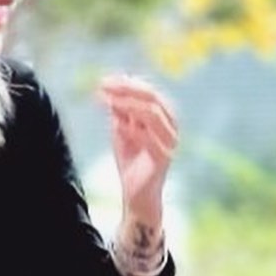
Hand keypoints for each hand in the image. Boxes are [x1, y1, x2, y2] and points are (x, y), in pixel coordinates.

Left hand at [98, 75, 177, 218]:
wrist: (136, 194)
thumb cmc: (131, 162)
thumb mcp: (121, 131)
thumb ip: (120, 112)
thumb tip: (112, 88)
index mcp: (163, 117)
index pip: (148, 92)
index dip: (126, 83)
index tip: (103, 81)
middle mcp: (171, 126)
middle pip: (152, 98)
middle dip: (127, 89)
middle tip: (104, 86)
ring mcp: (170, 142)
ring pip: (153, 114)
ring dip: (128, 104)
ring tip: (108, 101)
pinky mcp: (164, 158)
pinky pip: (150, 139)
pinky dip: (133, 129)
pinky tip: (117, 125)